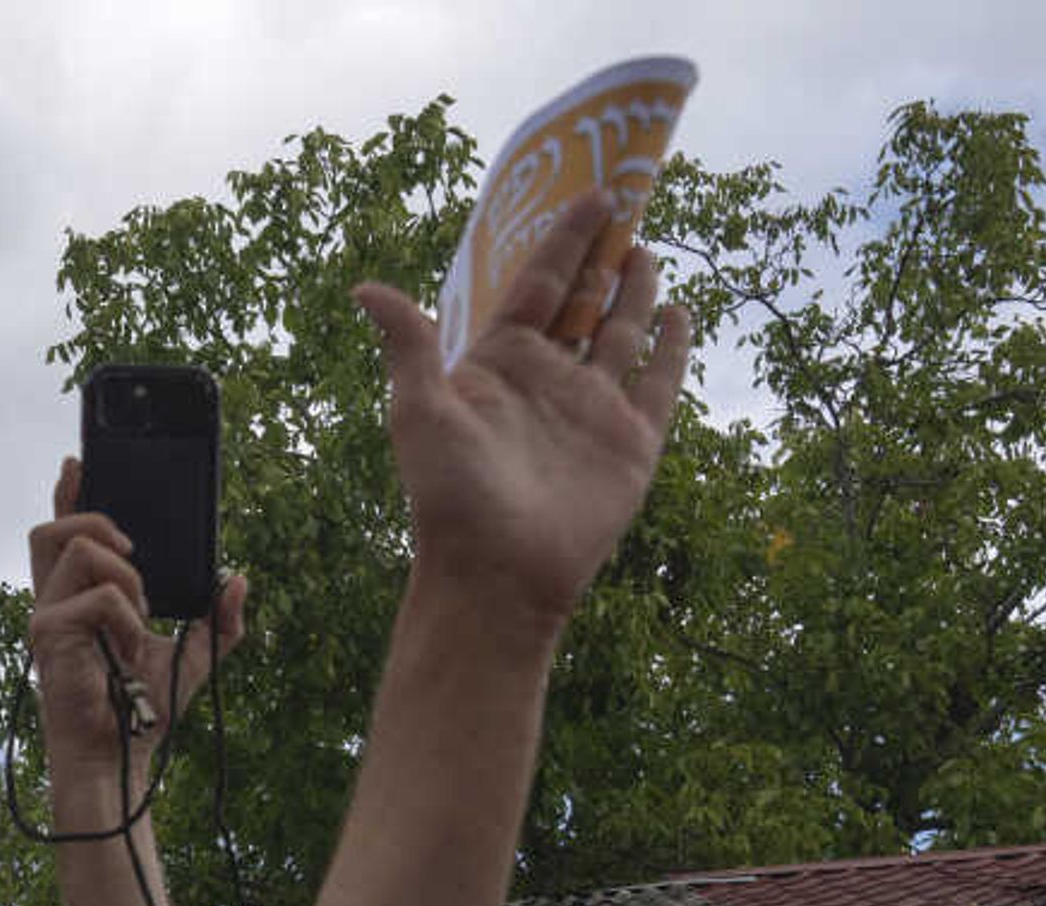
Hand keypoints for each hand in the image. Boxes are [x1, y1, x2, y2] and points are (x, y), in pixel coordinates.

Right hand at [30, 460, 249, 780]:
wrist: (121, 754)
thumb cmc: (143, 711)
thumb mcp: (196, 656)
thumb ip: (220, 619)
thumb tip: (238, 579)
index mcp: (78, 599)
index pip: (63, 536)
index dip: (67, 496)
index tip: (76, 465)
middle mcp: (54, 602)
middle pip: (50, 529)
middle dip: (94, 518)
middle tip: (135, 551)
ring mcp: (46, 616)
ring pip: (76, 547)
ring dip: (122, 571)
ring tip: (140, 609)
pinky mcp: (47, 633)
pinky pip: (97, 594)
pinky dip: (127, 614)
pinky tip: (130, 645)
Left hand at [352, 190, 692, 638]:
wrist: (496, 572)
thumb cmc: (449, 494)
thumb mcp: (419, 411)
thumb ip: (408, 345)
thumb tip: (364, 286)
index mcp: (500, 362)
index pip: (538, 284)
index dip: (564, 239)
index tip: (592, 192)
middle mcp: (548, 378)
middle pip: (583, 301)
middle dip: (602, 255)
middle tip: (629, 200)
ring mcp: (592, 408)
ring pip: (620, 333)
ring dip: (634, 291)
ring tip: (645, 247)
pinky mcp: (631, 441)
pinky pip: (658, 382)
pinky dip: (671, 347)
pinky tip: (681, 311)